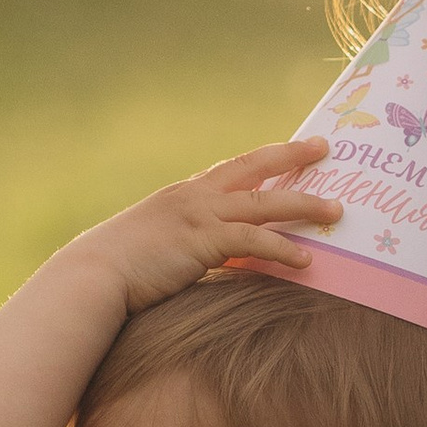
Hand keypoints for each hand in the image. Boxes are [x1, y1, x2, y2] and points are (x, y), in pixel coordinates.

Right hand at [72, 142, 344, 312]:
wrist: (91, 277)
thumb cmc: (116, 270)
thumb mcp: (153, 245)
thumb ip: (181, 243)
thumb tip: (199, 258)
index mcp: (183, 195)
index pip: (233, 169)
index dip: (265, 158)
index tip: (292, 149)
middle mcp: (194, 197)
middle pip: (253, 167)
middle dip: (291, 156)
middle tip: (324, 149)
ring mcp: (197, 216)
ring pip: (262, 203)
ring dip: (302, 205)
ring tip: (335, 213)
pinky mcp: (200, 243)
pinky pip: (252, 241)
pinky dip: (281, 248)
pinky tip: (305, 260)